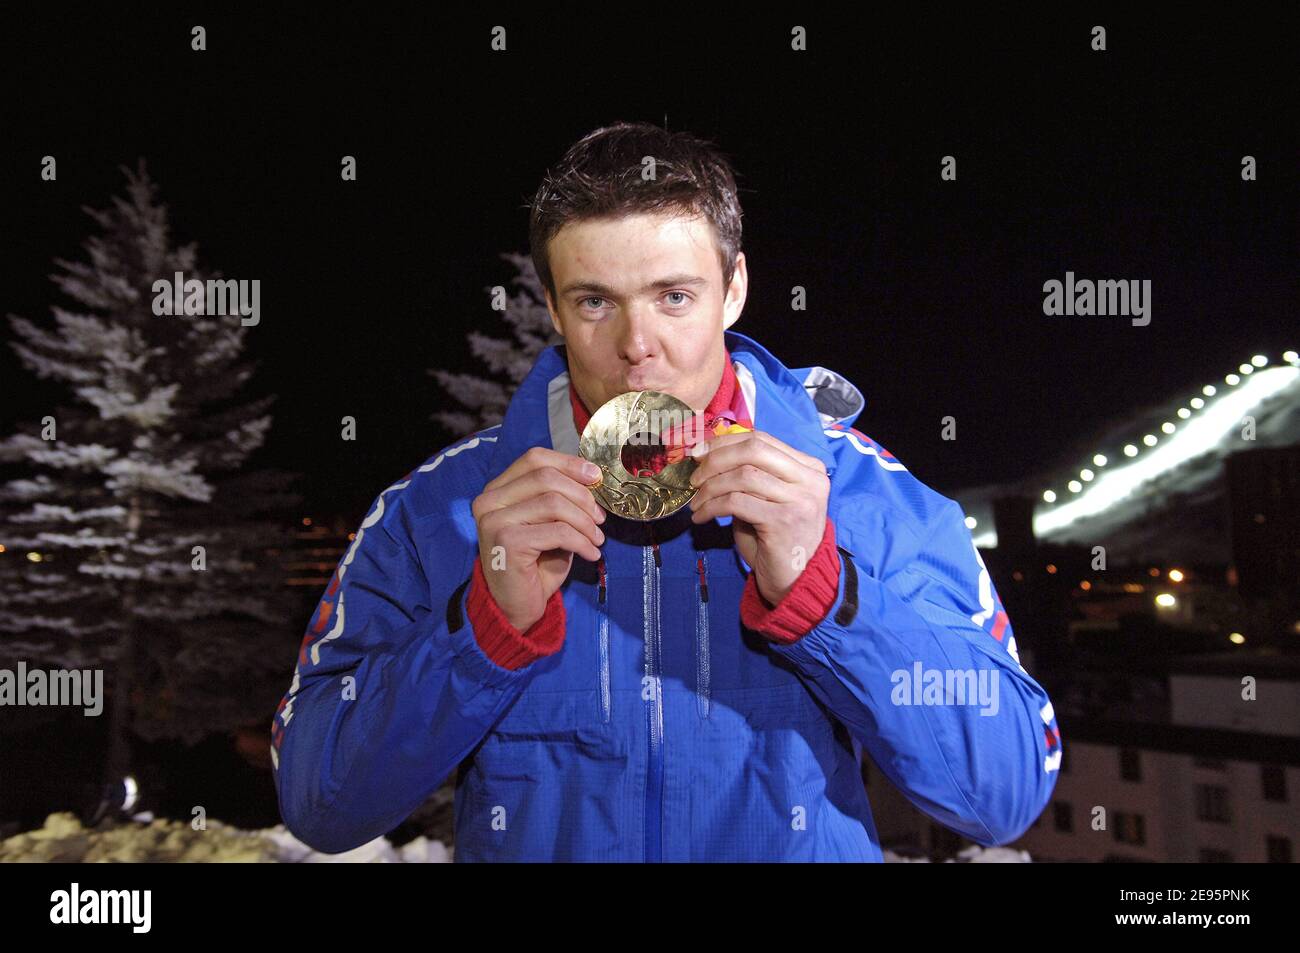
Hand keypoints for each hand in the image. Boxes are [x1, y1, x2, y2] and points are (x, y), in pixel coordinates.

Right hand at [471, 447, 606, 629]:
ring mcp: (494, 520)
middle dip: (582, 496)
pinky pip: (558, 531)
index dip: (569, 463)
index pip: (534, 458)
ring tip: (597, 539)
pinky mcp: (506, 542)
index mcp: (497, 490)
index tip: (596, 477)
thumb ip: (560, 498)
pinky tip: (590, 554)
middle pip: (546, 477)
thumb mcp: (549, 524)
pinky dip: (582, 542)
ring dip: (584, 522)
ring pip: (554, 503)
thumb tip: (592, 476)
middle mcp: (489, 501)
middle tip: (600, 518)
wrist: (515, 607)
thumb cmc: (535, 565)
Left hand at [687, 430, 829, 604]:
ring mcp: (799, 499)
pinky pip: (736, 502)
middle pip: (754, 450)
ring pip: (743, 475)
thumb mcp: (768, 500)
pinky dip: (711, 507)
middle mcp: (810, 479)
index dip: (725, 442)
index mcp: (809, 468)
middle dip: (716, 459)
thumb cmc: (777, 540)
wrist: (797, 581)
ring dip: (710, 487)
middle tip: (695, 476)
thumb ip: (751, 475)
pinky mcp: (783, 521)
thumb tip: (709, 454)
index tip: (698, 452)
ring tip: (696, 503)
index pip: (762, 439)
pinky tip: (701, 517)